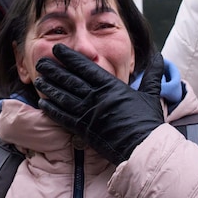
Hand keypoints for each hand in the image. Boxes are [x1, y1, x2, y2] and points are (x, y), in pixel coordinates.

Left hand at [34, 45, 164, 163]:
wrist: (143, 148)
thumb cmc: (148, 122)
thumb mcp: (151, 95)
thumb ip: (152, 75)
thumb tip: (160, 57)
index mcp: (111, 87)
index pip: (86, 67)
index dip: (70, 57)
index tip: (58, 49)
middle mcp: (96, 97)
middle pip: (70, 80)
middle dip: (54, 70)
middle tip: (41, 62)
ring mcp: (88, 114)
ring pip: (63, 97)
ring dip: (49, 87)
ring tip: (38, 80)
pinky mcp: (83, 130)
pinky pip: (63, 118)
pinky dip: (52, 110)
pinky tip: (42, 103)